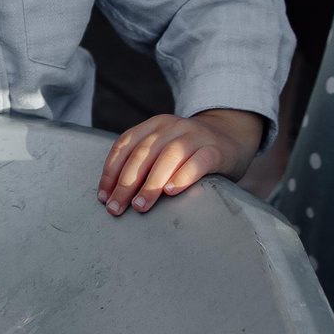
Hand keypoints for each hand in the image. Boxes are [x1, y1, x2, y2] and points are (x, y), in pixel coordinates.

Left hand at [97, 108, 263, 214]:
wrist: (230, 138)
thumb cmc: (188, 153)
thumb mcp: (162, 149)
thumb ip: (142, 163)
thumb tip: (112, 195)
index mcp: (154, 125)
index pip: (124, 146)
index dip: (111, 172)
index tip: (103, 197)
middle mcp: (172, 127)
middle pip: (143, 154)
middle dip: (126, 183)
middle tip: (116, 208)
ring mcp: (195, 136)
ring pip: (168, 157)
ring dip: (151, 184)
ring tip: (140, 205)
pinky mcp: (215, 150)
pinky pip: (197, 162)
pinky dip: (183, 176)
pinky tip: (172, 192)